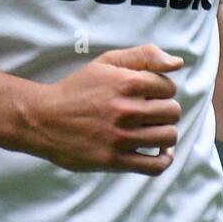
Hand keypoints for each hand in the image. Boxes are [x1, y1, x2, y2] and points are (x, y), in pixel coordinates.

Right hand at [21, 44, 182, 174]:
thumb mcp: (106, 62)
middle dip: (165, 110)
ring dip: (165, 133)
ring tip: (153, 130)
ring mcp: (121, 137)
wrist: (44, 119)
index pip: (169, 87)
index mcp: (126, 82)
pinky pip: (155, 165)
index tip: (150, 94)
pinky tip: (158, 152)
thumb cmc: (77, 89)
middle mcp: (126, 110)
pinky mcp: (115, 160)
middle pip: (172, 112)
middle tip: (151, 112)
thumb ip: (144, 56)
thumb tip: (177, 64)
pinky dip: (163, 159)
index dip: (162, 90)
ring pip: (168, 137)